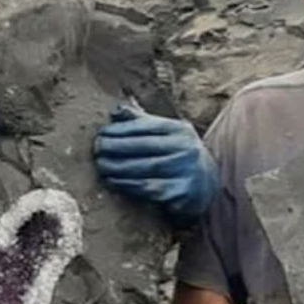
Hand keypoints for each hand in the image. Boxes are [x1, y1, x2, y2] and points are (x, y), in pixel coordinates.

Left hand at [93, 104, 217, 222]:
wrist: (207, 185)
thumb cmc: (177, 154)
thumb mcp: (167, 134)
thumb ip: (142, 121)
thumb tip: (115, 111)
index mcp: (180, 129)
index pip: (146, 126)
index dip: (121, 130)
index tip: (101, 133)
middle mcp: (186, 148)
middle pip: (144, 146)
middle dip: (116, 147)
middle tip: (96, 150)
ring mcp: (185, 171)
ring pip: (144, 168)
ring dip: (118, 167)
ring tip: (101, 166)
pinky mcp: (181, 193)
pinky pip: (148, 188)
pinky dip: (127, 185)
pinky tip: (113, 181)